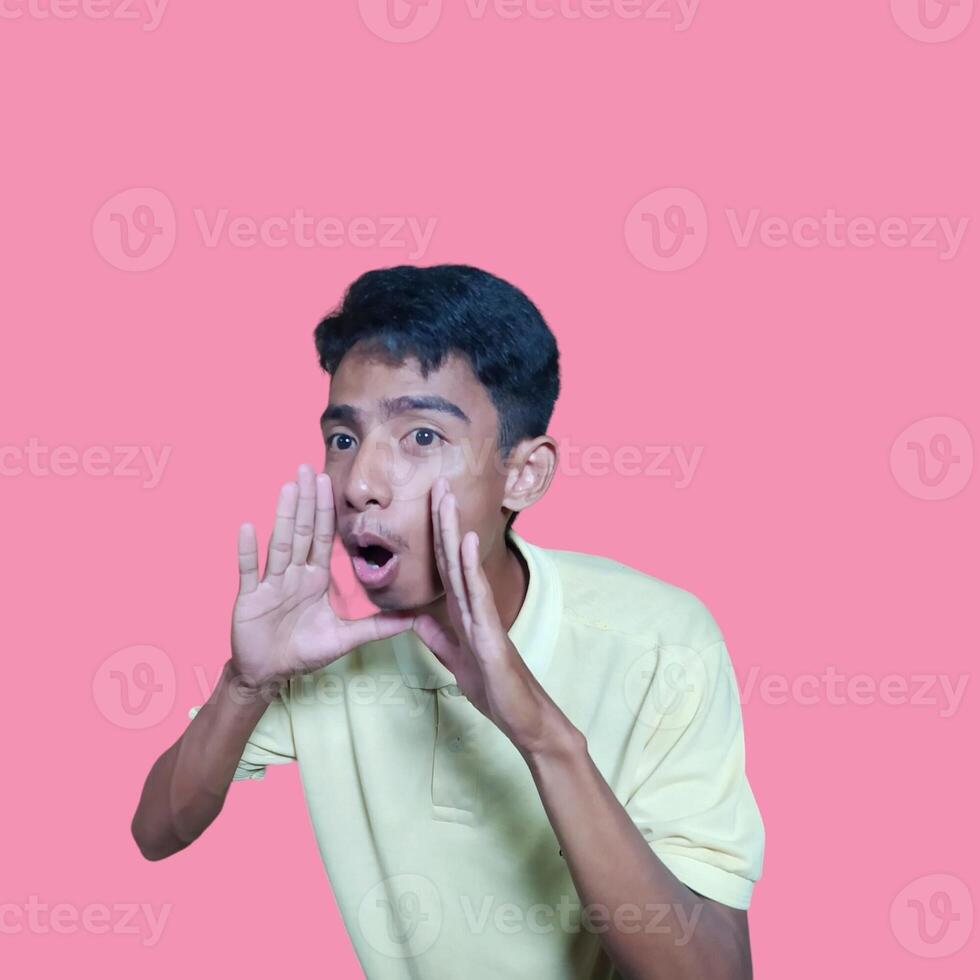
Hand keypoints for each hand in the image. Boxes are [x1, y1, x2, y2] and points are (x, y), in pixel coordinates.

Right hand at [230, 463, 414, 689]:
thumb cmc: (304, 651)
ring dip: (284, 516)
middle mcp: (293, 574)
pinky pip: (250, 571)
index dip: (326, 511)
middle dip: (306, 501)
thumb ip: (379, 626)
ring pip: (280, 544)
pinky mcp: (250, 598)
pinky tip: (248, 527)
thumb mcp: (346, 638)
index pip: (323, 538)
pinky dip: (248, 550)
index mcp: (315, 578)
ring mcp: (271, 583)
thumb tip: (415, 619)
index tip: (329, 482)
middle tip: (307, 468)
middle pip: (302, 532)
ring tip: (288, 487)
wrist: (269, 673)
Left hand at [412, 477, 574, 756]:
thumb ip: (439, 639)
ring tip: (445, 497)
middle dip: (443, 520)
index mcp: (465, 613)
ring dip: (453, 531)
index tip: (427, 506)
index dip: (435, 537)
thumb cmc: (497, 691)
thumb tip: (416, 617)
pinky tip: (463, 541)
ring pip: (464, 567)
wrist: (525, 720)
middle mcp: (475, 608)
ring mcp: (485, 618)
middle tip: (436, 483)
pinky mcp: (491, 634)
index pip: (445, 568)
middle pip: (453, 557)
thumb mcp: (457, 662)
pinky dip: (469, 567)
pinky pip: (477, 595)